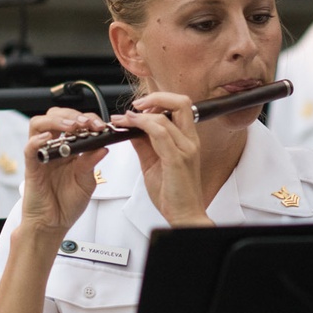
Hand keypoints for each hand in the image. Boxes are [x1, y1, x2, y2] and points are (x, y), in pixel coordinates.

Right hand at [20, 108, 108, 239]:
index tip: (101, 125)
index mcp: (69, 150)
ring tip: (72, 127)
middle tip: (87, 123)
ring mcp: (41, 156)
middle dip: (73, 115)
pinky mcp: (32, 167)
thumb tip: (104, 147)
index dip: (88, 120)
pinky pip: (29, 148)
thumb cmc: (67, 204)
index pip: (75, 123)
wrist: (52, 225)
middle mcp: (54, 149)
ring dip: (56, 121)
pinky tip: (48, 140)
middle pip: (56, 117)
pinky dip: (37, 141)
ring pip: (39, 124)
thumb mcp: (87, 183)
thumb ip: (92, 163)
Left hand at [111, 92, 211, 226]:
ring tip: (123, 119)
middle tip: (135, 105)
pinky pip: (161, 133)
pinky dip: (143, 125)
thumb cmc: (173, 193)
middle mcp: (189, 141)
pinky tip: (130, 125)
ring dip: (140, 114)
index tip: (138, 107)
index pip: (178, 107)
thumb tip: (130, 129)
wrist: (184, 214)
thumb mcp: (152, 163)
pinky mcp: (177, 159)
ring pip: (165, 117)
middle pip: (181, 102)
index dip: (158, 100)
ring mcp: (185, 149)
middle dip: (156, 97)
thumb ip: (143, 144)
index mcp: (187, 140)